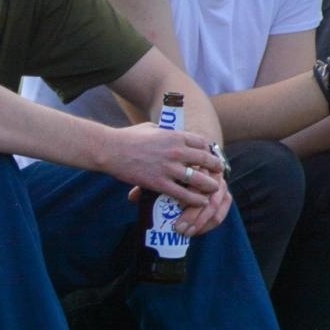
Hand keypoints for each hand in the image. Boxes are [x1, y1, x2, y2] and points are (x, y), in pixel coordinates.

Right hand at [109, 123, 224, 211]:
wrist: (110, 150)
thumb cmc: (127, 137)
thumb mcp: (150, 128)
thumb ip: (164, 131)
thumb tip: (168, 133)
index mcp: (175, 136)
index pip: (202, 143)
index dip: (209, 151)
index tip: (211, 156)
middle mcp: (176, 151)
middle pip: (205, 160)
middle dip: (215, 167)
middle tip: (219, 173)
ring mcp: (168, 168)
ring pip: (198, 179)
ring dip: (209, 185)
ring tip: (214, 189)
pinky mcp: (159, 182)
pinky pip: (183, 193)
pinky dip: (195, 199)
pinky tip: (201, 201)